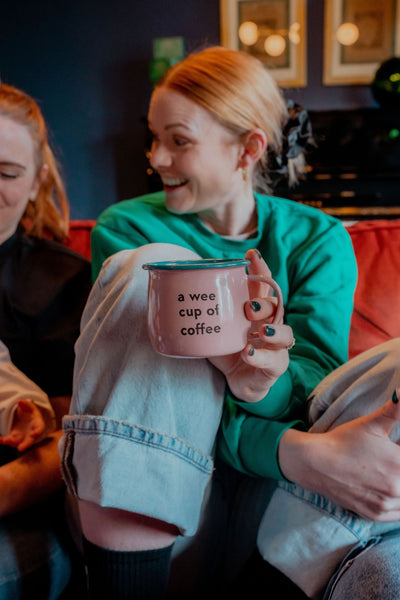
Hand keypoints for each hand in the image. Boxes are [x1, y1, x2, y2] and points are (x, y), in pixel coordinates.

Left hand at [0, 399, 45, 452]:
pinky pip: (8, 440)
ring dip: (11, 442)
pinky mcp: (13, 438)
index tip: (34, 434)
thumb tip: (20, 401)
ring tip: (4, 440)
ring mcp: (22, 437)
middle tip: (20, 448)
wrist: (23, 417)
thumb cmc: (29, 411)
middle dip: (25, 444)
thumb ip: (25, 404)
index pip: (39, 429)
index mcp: (37, 424)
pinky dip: (3, 440)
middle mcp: (30, 433)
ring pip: (18, 442)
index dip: (37, 432)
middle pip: (29, 440)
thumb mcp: (29, 406)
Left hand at [209, 249, 293, 402]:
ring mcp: (276, 346)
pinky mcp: (275, 366)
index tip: (251, 255)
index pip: (263, 285)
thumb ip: (202, 314)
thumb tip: (167, 296)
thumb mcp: (214, 329)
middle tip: (248, 306)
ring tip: (259, 331)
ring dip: (273, 330)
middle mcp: (270, 324)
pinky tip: (248, 353)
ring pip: (285, 333)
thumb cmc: (228, 350)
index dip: (260, 269)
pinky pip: (274, 361)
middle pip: (276, 306)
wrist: (238, 381)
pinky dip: (259, 357)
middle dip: (264, 303)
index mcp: (256, 311)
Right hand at [279, 390, 399, 520]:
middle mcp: (396, 489)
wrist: (314, 462)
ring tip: (391, 472)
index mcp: (399, 465)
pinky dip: (398, 503)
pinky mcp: (375, 515)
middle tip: (393, 460)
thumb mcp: (372, 423)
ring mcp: (386, 505)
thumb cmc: (343, 441)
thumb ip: (396, 409)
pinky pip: (399, 514)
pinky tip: (390, 488)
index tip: (397, 449)